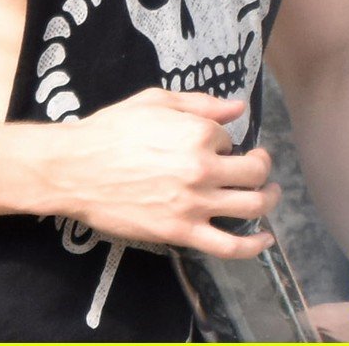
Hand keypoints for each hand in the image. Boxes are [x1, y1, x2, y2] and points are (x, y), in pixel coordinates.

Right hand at [54, 87, 279, 256]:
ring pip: (252, 206)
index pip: (228, 138)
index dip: (221, 139)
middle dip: (262, 166)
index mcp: (198, 132)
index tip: (209, 142)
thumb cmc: (112, 128)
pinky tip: (264, 240)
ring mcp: (195, 203)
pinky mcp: (183, 232)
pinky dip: (254, 246)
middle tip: (259, 165)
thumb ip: (201, 103)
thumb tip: (238, 107)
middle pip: (254, 172)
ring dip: (269, 199)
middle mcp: (204, 167)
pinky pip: (230, 246)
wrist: (77, 168)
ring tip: (271, 195)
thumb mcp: (155, 102)